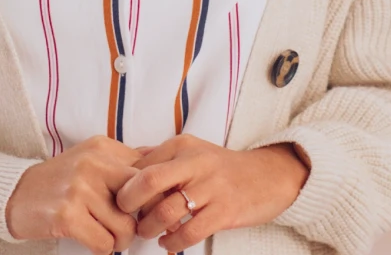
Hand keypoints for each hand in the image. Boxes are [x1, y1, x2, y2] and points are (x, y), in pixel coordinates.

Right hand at [6, 137, 141, 253]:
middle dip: (140, 220)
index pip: (147, 174)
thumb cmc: (57, 182)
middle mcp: (93, 165)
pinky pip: (104, 243)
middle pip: (141, 201)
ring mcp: (79, 190)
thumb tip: (160, 170)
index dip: (150, 198)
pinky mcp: (67, 216)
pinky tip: (92, 242)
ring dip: (119, 240)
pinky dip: (102, 249)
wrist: (13, 194)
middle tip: (128, 228)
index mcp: (102, 148)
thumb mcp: (89, 159)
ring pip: (125, 227)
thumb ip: (122, 163)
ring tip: (108, 237)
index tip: (142, 210)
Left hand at [115, 135, 308, 251]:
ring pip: (165, 211)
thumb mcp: (192, 151)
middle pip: (148, 181)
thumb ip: (159, 156)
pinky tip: (168, 243)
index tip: (120, 201)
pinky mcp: (225, 211)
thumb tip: (124, 163)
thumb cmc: (223, 168)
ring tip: (148, 233)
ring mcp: (212, 187)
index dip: (124, 186)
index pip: (139, 164)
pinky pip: (189, 232)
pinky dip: (172, 242)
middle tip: (125, 216)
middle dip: (129, 203)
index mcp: (182, 146)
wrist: (270, 176)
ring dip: (149, 228)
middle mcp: (195, 163)